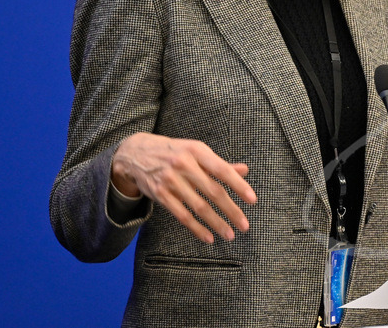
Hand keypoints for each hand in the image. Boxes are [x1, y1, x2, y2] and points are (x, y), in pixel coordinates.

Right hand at [112, 132, 257, 243]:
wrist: (135, 153)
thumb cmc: (174, 152)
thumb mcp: (195, 151)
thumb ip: (219, 164)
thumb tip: (245, 170)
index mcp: (196, 150)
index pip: (222, 169)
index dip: (238, 185)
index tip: (252, 200)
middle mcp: (183, 164)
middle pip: (212, 191)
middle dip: (231, 210)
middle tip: (244, 225)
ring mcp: (170, 180)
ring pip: (198, 206)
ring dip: (216, 223)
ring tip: (230, 234)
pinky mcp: (160, 194)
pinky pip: (181, 215)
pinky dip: (196, 228)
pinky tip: (208, 237)